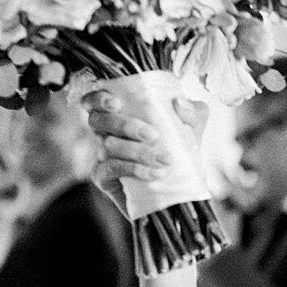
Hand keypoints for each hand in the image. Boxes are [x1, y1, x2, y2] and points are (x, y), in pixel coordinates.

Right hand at [81, 89, 206, 211]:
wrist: (182, 187)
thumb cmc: (180, 149)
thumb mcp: (193, 127)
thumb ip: (192, 112)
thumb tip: (179, 104)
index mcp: (118, 114)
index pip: (93, 100)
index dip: (98, 99)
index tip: (117, 103)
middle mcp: (105, 133)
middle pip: (99, 121)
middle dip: (126, 125)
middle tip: (154, 135)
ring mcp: (102, 155)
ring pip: (108, 146)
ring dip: (138, 152)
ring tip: (165, 159)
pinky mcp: (104, 178)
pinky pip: (111, 170)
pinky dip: (133, 169)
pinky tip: (155, 174)